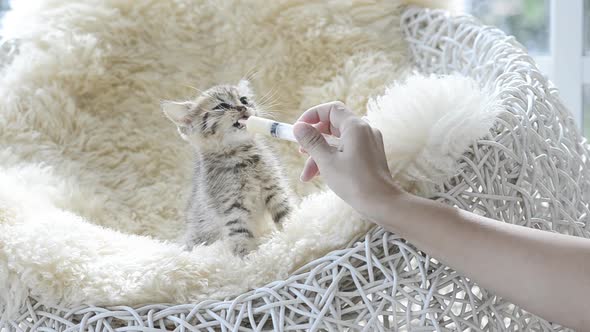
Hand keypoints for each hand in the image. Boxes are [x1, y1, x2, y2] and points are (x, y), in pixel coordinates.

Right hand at [293, 101, 401, 215]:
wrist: (382, 204)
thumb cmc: (355, 182)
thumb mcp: (326, 161)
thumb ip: (311, 141)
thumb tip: (299, 127)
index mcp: (355, 127)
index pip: (331, 109)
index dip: (312, 115)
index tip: (299, 128)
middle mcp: (364, 131)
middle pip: (333, 126)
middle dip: (314, 140)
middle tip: (300, 150)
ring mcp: (368, 143)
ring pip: (338, 142)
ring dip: (320, 155)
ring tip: (307, 175)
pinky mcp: (369, 156)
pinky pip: (346, 151)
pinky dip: (333, 160)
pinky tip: (319, 175)